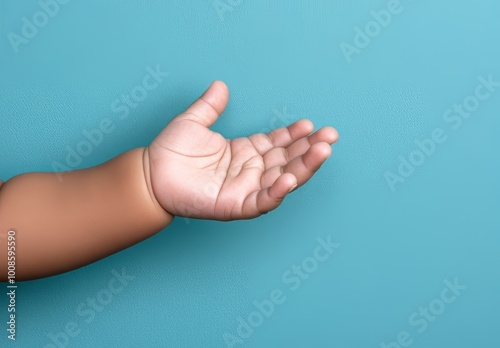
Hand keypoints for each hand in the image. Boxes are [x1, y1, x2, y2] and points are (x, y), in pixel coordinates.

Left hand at [146, 81, 337, 219]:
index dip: (295, 135)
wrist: (149, 175)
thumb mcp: (193, 122)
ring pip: (282, 179)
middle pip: (288, 160)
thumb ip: (210, 106)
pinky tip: (291, 178)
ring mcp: (245, 188)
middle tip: (330, 136)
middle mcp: (250, 170)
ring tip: (323, 152)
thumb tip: (221, 85)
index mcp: (245, 151)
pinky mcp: (235, 205)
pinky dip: (278, 191)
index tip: (310, 124)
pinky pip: (262, 201)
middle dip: (310, 149)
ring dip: (304, 168)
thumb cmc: (170, 152)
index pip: (278, 143)